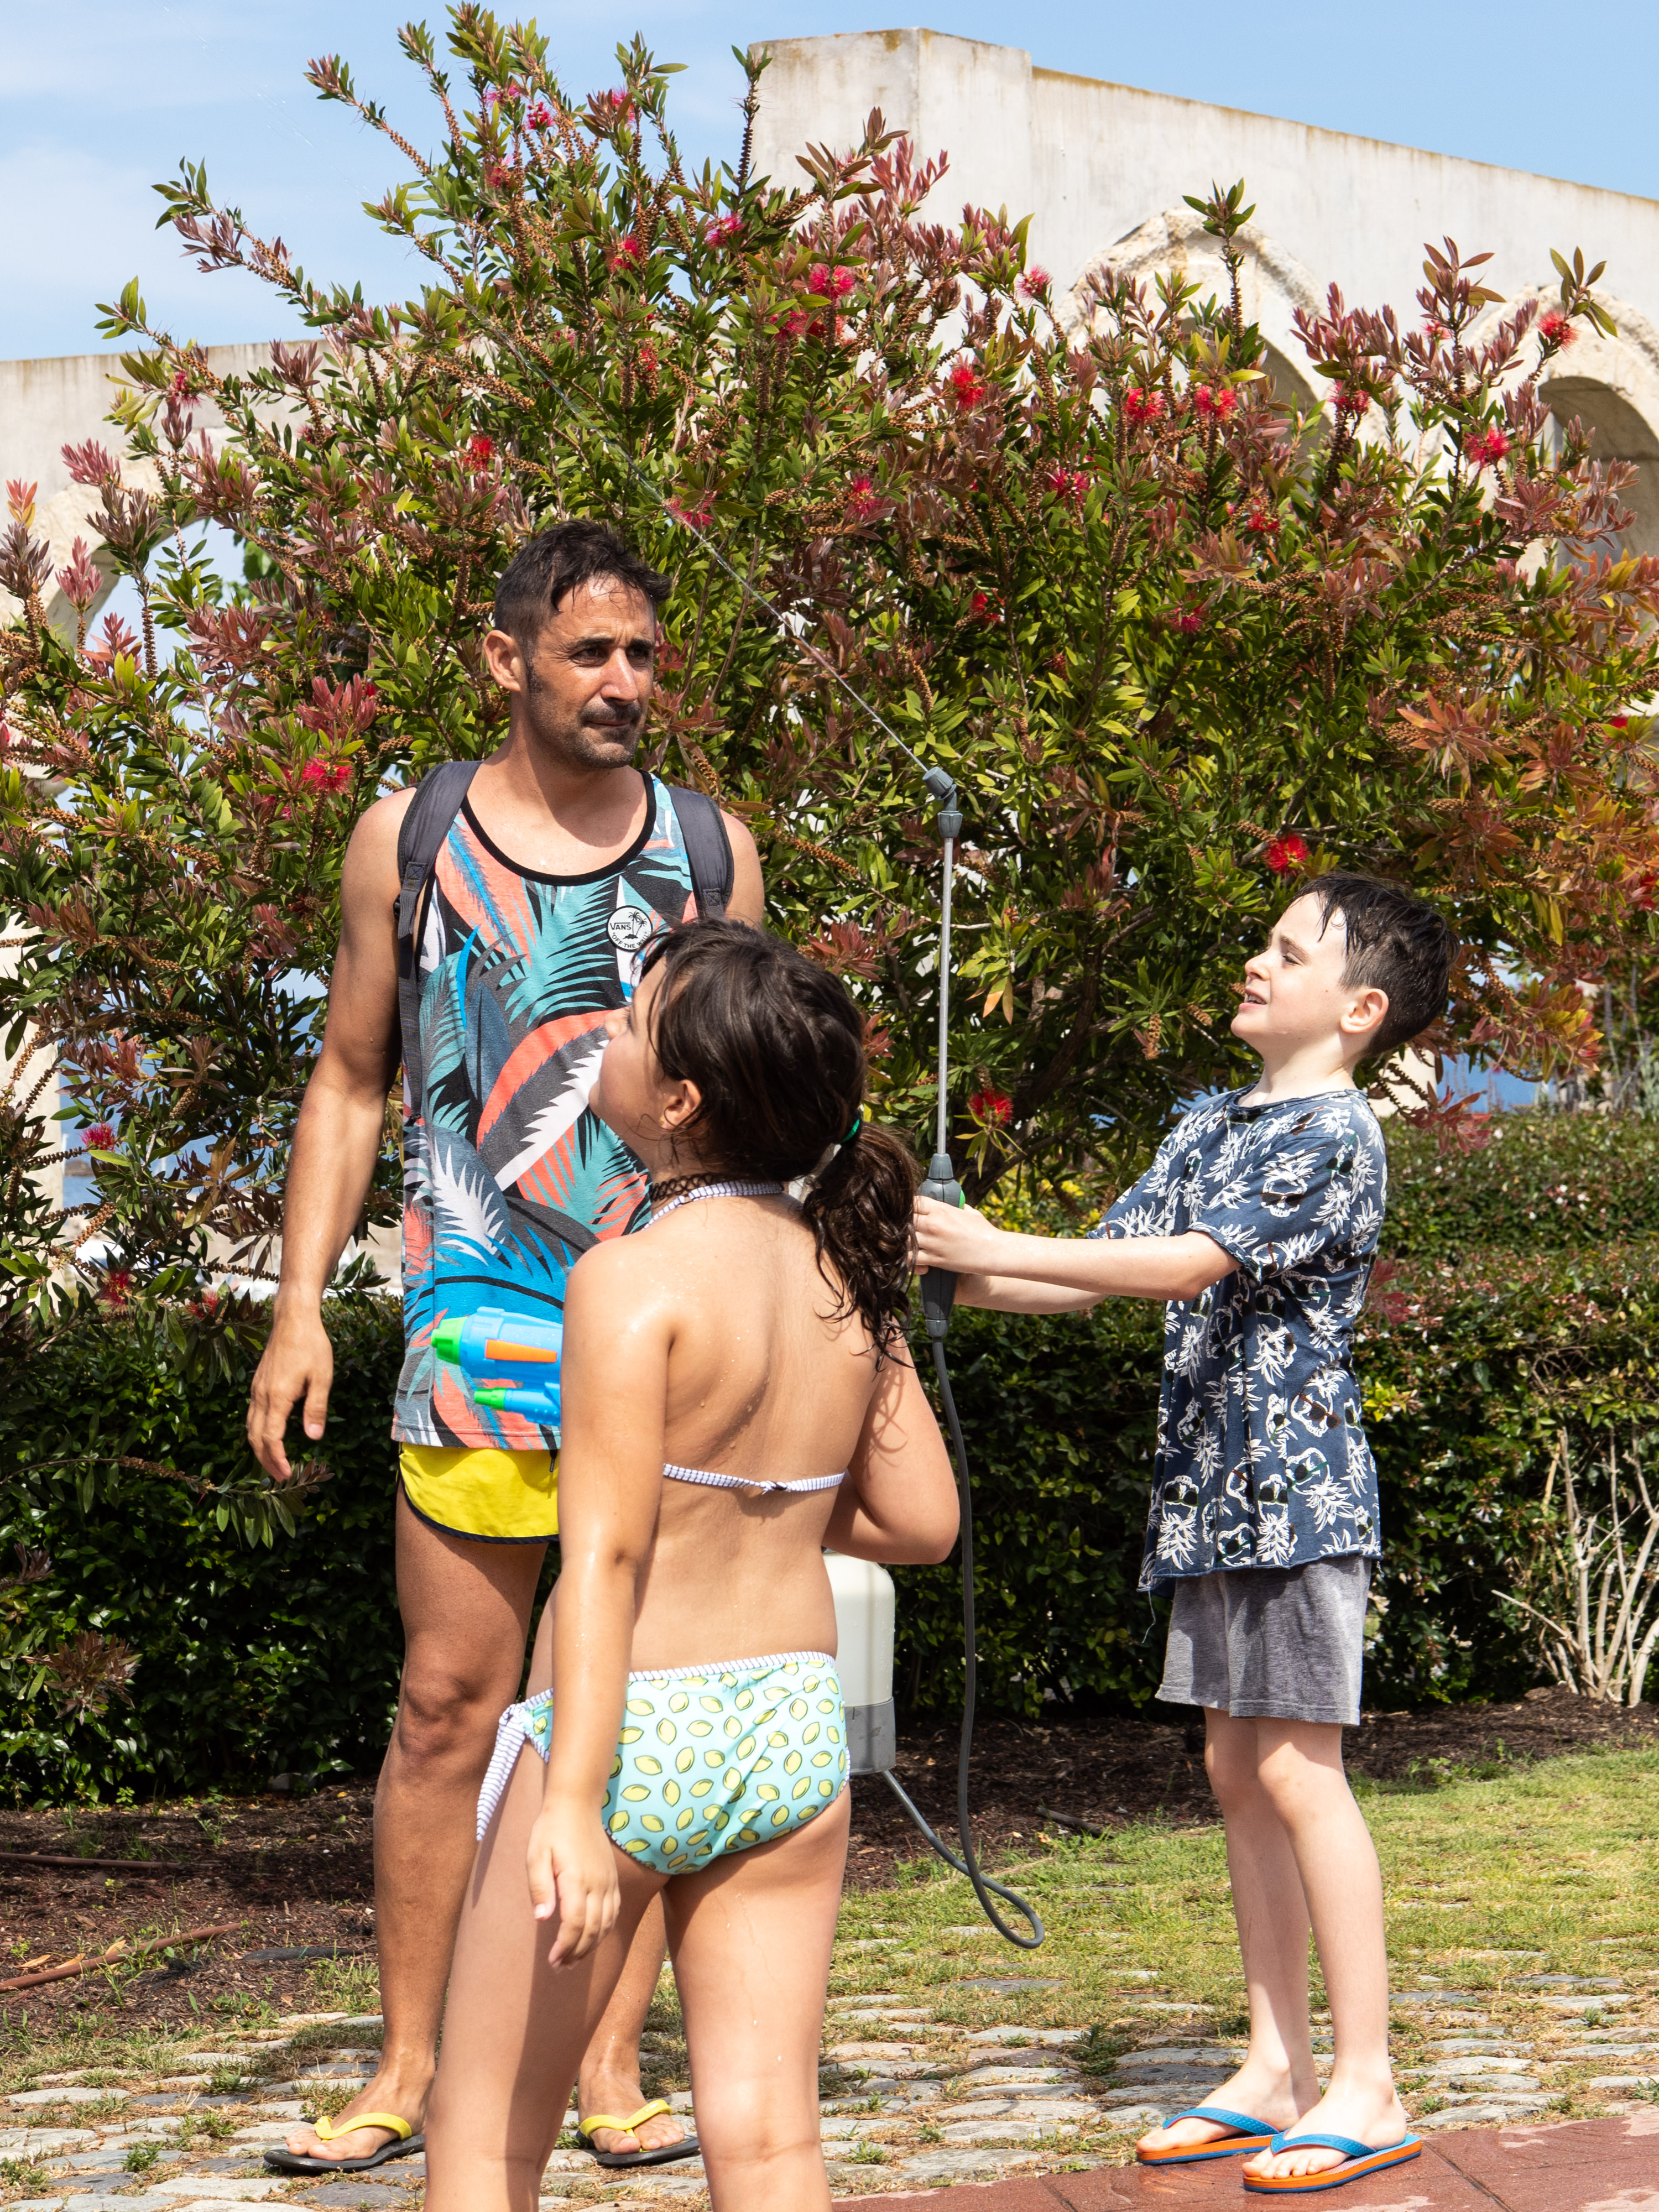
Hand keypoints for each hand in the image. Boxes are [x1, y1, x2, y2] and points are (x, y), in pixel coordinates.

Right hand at [246, 1304, 333, 1481]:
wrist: (293, 1319)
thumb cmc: (312, 1345)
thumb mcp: (322, 1377)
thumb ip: (316, 1408)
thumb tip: (314, 1438)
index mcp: (277, 1396)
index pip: (271, 1437)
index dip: (277, 1458)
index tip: (287, 1474)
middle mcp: (261, 1395)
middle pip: (255, 1437)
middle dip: (266, 1460)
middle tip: (279, 1477)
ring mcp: (256, 1389)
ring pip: (250, 1427)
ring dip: (259, 1448)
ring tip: (272, 1463)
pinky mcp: (257, 1384)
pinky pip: (252, 1415)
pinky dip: (257, 1432)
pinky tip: (268, 1436)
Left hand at [527, 1800, 620, 1967]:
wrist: (577, 1805)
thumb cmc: (551, 1830)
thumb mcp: (536, 1855)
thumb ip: (540, 1888)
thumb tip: (543, 1920)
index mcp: (576, 1879)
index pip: (574, 1924)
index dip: (564, 1947)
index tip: (552, 1961)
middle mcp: (597, 1883)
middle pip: (592, 1930)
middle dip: (576, 1953)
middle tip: (560, 1967)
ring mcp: (608, 1881)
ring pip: (606, 1924)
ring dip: (591, 1946)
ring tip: (574, 1960)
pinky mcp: (612, 1879)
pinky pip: (614, 1912)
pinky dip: (605, 1930)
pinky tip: (592, 1938)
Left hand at [911, 1192, 1003, 1276]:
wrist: (994, 1251)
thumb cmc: (984, 1231)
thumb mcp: (971, 1213)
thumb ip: (959, 1207)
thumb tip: (957, 1204)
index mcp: (941, 1209)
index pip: (912, 1202)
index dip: (908, 1208)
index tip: (911, 1214)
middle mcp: (933, 1224)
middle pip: (904, 1220)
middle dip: (904, 1226)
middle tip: (910, 1233)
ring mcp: (932, 1242)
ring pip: (904, 1240)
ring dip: (906, 1244)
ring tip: (914, 1248)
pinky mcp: (934, 1259)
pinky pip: (911, 1259)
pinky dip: (911, 1262)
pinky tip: (920, 1264)